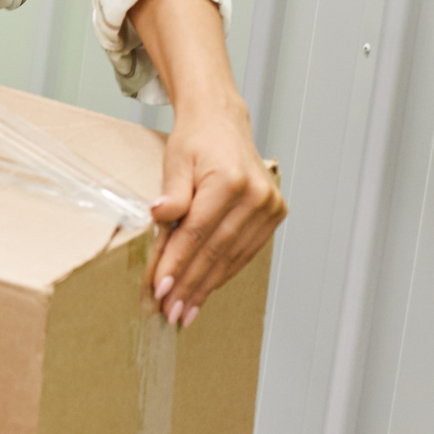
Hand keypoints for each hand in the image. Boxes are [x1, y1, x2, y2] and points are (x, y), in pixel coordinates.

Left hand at [149, 94, 284, 327]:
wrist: (222, 122)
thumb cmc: (195, 141)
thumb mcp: (175, 160)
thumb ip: (171, 192)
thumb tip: (159, 216)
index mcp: (230, 181)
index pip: (197, 233)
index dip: (177, 263)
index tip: (159, 288)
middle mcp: (256, 197)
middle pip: (216, 251)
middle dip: (191, 284)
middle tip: (171, 311)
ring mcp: (269, 208)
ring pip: (233, 257)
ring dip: (207, 286)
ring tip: (185, 309)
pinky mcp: (274, 216)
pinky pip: (245, 252)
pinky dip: (223, 273)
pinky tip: (206, 290)